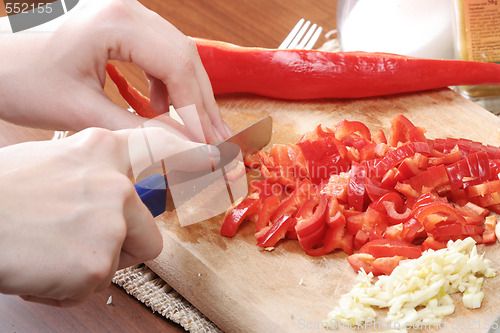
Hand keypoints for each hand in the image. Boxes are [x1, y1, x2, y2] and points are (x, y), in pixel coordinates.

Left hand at [0, 0, 230, 142]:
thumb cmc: (21, 81)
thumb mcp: (81, 112)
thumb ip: (139, 132)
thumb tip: (186, 151)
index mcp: (116, 21)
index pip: (177, 67)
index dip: (197, 110)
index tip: (209, 146)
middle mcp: (127, 9)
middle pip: (185, 58)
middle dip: (202, 104)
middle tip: (219, 141)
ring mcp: (125, 14)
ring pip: (177, 56)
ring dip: (189, 96)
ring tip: (197, 131)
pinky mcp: (120, 26)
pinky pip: (159, 55)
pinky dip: (168, 86)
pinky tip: (163, 110)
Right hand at [0, 127, 217, 305]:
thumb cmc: (4, 192)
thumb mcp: (55, 160)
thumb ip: (96, 171)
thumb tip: (124, 189)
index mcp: (103, 150)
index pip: (167, 149)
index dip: (196, 158)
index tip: (221, 162)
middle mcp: (117, 183)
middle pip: (148, 231)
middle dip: (122, 244)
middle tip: (79, 239)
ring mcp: (111, 221)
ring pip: (124, 259)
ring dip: (92, 264)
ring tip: (52, 251)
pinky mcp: (98, 261)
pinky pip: (94, 283)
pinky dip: (68, 284)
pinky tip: (42, 266)